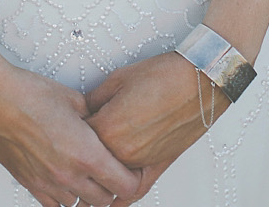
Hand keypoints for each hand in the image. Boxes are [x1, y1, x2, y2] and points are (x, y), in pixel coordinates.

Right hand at [0, 56, 143, 206]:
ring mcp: (48, 183)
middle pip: (105, 200)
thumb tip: (102, 120)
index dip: (133, 178)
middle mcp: (69, 175)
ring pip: (80, 205)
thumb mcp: (73, 98)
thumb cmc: (28, 94)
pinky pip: (54, 206)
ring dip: (88, 193)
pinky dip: (64, 197)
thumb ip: (93, 116)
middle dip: (113, 186)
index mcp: (85, 153)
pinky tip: (64, 182)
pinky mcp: (30, 183)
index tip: (133, 168)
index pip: (125, 186)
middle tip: (112, 169)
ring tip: (87, 173)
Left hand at [85, 51, 230, 200]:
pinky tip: (110, 202)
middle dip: (83, 148)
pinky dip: (120, 197)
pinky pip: (132, 191)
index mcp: (108, 128)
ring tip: (88, 164)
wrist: (198, 82)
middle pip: (90, 158)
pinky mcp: (155, 168)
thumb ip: (94, 100)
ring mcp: (140, 163)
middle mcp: (122, 152)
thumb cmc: (163, 76)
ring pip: (108, 175)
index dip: (72, 127)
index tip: (69, 121)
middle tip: (78, 136)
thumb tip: (81, 111)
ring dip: (99, 169)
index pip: (76, 137)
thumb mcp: (118, 79)